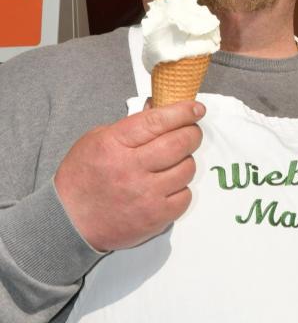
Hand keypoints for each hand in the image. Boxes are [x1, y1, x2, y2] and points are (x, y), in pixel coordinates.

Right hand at [54, 101, 204, 251]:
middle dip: (192, 133)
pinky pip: (185, 196)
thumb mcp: (99, 139)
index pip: (158, 121)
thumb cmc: (83, 177)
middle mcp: (132, 169)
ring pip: (187, 168)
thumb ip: (132, 124)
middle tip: (190, 132)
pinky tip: (169, 185)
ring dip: (186, 161)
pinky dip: (182, 188)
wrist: (68, 222)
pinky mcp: (155, 217)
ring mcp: (145, 195)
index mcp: (116, 144)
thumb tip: (161, 107)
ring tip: (174, 162)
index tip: (196, 108)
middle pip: (180, 142)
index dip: (183, 112)